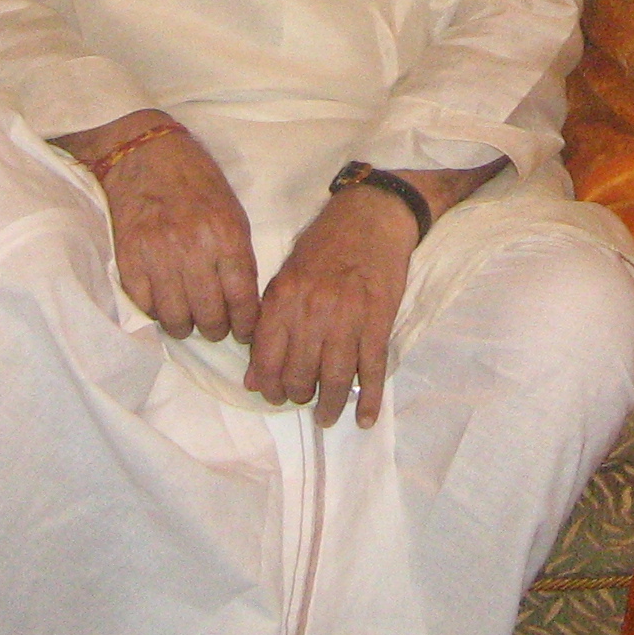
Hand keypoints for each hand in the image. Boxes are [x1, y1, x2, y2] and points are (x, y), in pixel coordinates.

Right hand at [74, 116, 260, 343]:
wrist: (144, 153)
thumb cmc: (194, 179)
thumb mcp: (231, 210)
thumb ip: (237, 255)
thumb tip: (241, 300)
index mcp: (226, 235)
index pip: (242, 298)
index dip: (245, 324)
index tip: (244, 332)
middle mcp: (194, 249)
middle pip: (209, 315)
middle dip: (216, 329)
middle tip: (215, 328)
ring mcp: (158, 256)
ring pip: (176, 318)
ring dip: (184, 325)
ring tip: (187, 319)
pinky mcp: (129, 259)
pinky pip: (145, 306)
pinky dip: (155, 311)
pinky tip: (162, 303)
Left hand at [244, 184, 415, 427]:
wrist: (371, 216)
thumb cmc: (325, 244)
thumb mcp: (287, 274)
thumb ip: (269, 322)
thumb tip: (254, 374)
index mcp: (284, 297)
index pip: (267, 358)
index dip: (267, 385)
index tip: (272, 394)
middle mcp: (313, 311)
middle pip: (300, 374)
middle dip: (298, 395)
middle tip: (301, 399)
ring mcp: (348, 318)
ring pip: (334, 378)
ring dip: (328, 405)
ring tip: (325, 416)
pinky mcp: (379, 321)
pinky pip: (371, 370)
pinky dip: (368, 399)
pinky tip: (364, 418)